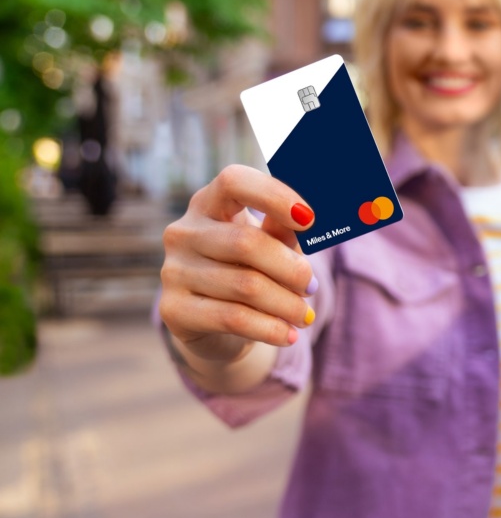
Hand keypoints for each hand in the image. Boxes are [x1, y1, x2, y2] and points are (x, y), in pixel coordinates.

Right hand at [159, 164, 317, 365]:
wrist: (216, 326)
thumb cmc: (250, 271)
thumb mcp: (270, 246)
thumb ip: (285, 230)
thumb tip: (312, 218)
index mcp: (208, 204)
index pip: (234, 182)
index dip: (273, 195)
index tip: (310, 219)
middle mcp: (184, 232)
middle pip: (247, 243)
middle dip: (290, 268)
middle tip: (311, 287)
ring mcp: (173, 271)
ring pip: (246, 286)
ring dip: (286, 304)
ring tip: (304, 315)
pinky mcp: (173, 310)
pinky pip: (233, 318)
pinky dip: (270, 329)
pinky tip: (289, 335)